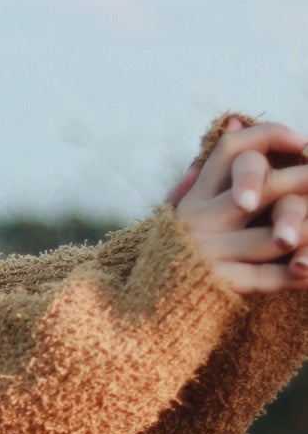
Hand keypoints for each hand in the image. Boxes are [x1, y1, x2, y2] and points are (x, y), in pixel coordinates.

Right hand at [165, 115, 307, 293]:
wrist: (142, 311)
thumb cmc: (172, 257)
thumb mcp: (181, 210)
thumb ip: (209, 172)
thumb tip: (234, 122)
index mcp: (194, 196)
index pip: (231, 149)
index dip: (269, 136)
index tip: (302, 140)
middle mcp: (200, 218)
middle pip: (261, 187)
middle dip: (303, 181)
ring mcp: (209, 250)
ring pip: (273, 236)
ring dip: (305, 232)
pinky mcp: (217, 282)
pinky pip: (265, 276)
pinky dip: (294, 275)